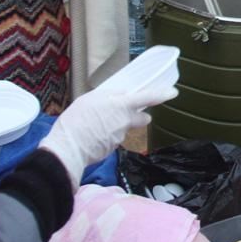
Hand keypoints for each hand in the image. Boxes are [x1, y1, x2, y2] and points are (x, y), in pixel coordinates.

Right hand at [39, 47, 179, 189]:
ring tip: (95, 125)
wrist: (67, 149)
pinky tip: (92, 136)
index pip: (147, 98)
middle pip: (142, 118)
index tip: (173, 92)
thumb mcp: (90, 98)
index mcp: (121, 105)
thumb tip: (121, 94)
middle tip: (124, 113)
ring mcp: (120, 136)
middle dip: (139, 116)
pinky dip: (106, 137)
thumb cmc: (76, 120)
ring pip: (124, 129)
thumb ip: (109, 95)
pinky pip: (113, 139)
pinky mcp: (113, 148)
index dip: (161, 94)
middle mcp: (125, 122)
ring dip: (115, 127)